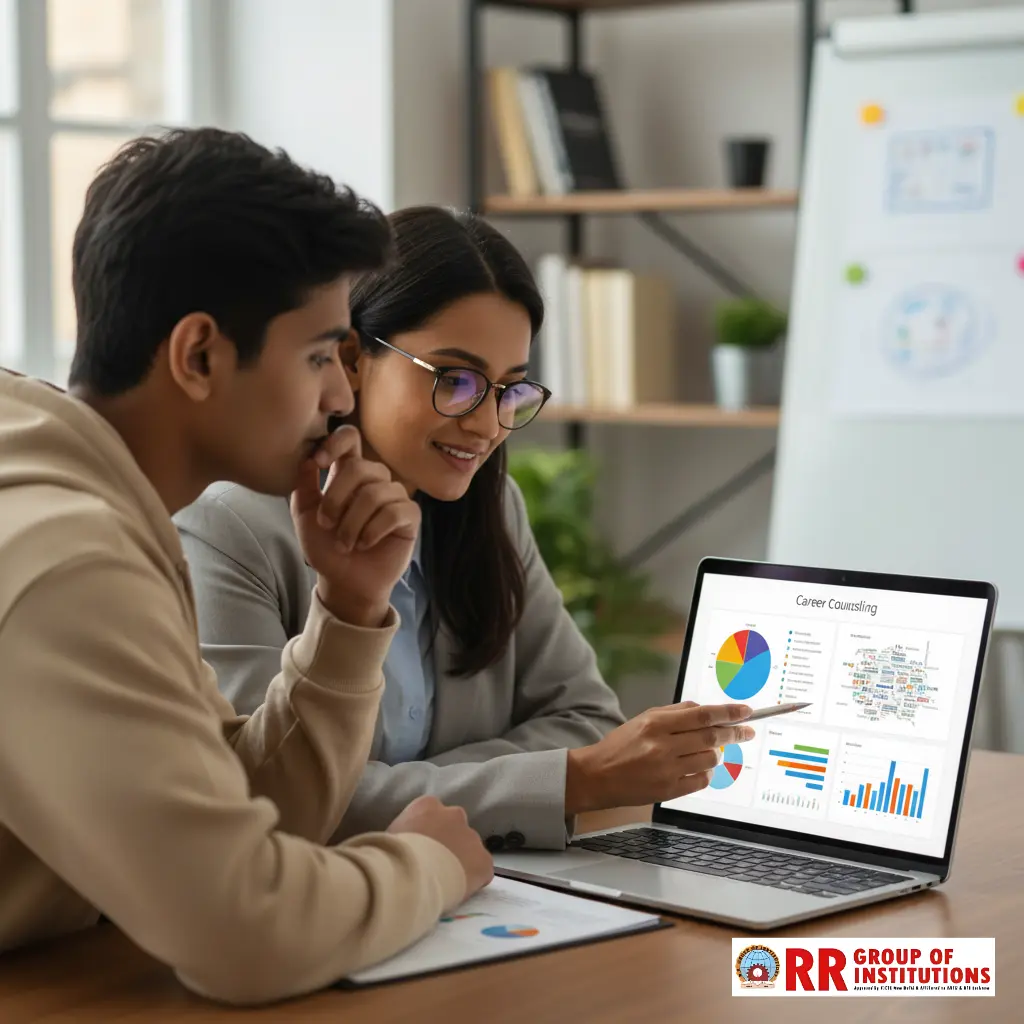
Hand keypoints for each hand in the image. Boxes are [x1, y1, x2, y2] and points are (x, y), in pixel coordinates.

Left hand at [290, 425, 419, 627]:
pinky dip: (373, 531)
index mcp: (348, 473)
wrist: (345, 582)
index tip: (318, 462)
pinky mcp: (409, 516)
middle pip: (361, 466)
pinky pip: (394, 512)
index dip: (335, 443)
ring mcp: (394, 496)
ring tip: (345, 543)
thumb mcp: (305, 516)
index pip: (350, 438)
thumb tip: (307, 456)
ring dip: (353, 523)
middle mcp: (373, 480)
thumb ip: (304, 485)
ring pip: (376, 493)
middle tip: (327, 524)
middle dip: (337, 498)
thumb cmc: (326, 548)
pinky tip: (364, 544)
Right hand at [387, 796, 492, 897]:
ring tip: (445, 880)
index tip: (421, 849)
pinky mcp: (484, 861)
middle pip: (454, 828)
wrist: (410, 875)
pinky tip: (457, 890)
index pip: (432, 814)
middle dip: (448, 843)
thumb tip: (399, 844)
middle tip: (434, 864)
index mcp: (428, 805)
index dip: (427, 834)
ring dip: (461, 860)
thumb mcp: (389, 835)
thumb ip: (401, 832)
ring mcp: (472, 837)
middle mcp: (454, 814)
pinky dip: (473, 880)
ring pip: (469, 849)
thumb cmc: (390, 855)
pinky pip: (481, 871)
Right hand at [564, 702, 756, 814]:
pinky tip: (699, 766)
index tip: (746, 712)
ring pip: (710, 760)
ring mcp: (667, 770)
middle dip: (735, 733)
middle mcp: (662, 746)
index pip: (702, 715)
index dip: (729, 713)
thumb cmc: (621, 745)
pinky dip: (706, 772)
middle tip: (746, 731)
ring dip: (718, 754)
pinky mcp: (669, 791)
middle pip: (712, 738)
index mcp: (656, 724)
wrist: (597, 776)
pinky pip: (701, 780)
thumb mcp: (644, 719)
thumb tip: (707, 710)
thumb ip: (676, 712)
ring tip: (712, 750)